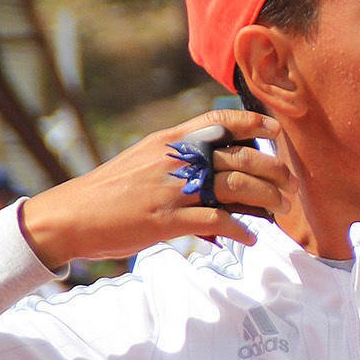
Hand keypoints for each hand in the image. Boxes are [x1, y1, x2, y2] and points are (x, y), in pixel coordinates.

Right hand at [19, 111, 289, 268]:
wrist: (70, 217)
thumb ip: (178, 158)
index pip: (218, 122)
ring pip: (234, 187)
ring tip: (280, 211)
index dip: (251, 124)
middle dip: (272, 171)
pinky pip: (215, 221)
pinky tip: (250, 238)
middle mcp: (174, 160)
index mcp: (169, 141)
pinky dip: (239, 230)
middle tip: (290, 186)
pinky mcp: (166, 220)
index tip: (275, 131)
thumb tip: (215, 167)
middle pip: (238, 158)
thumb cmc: (109, 192)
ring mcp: (171, 190)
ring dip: (265, 199)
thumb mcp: (144, 160)